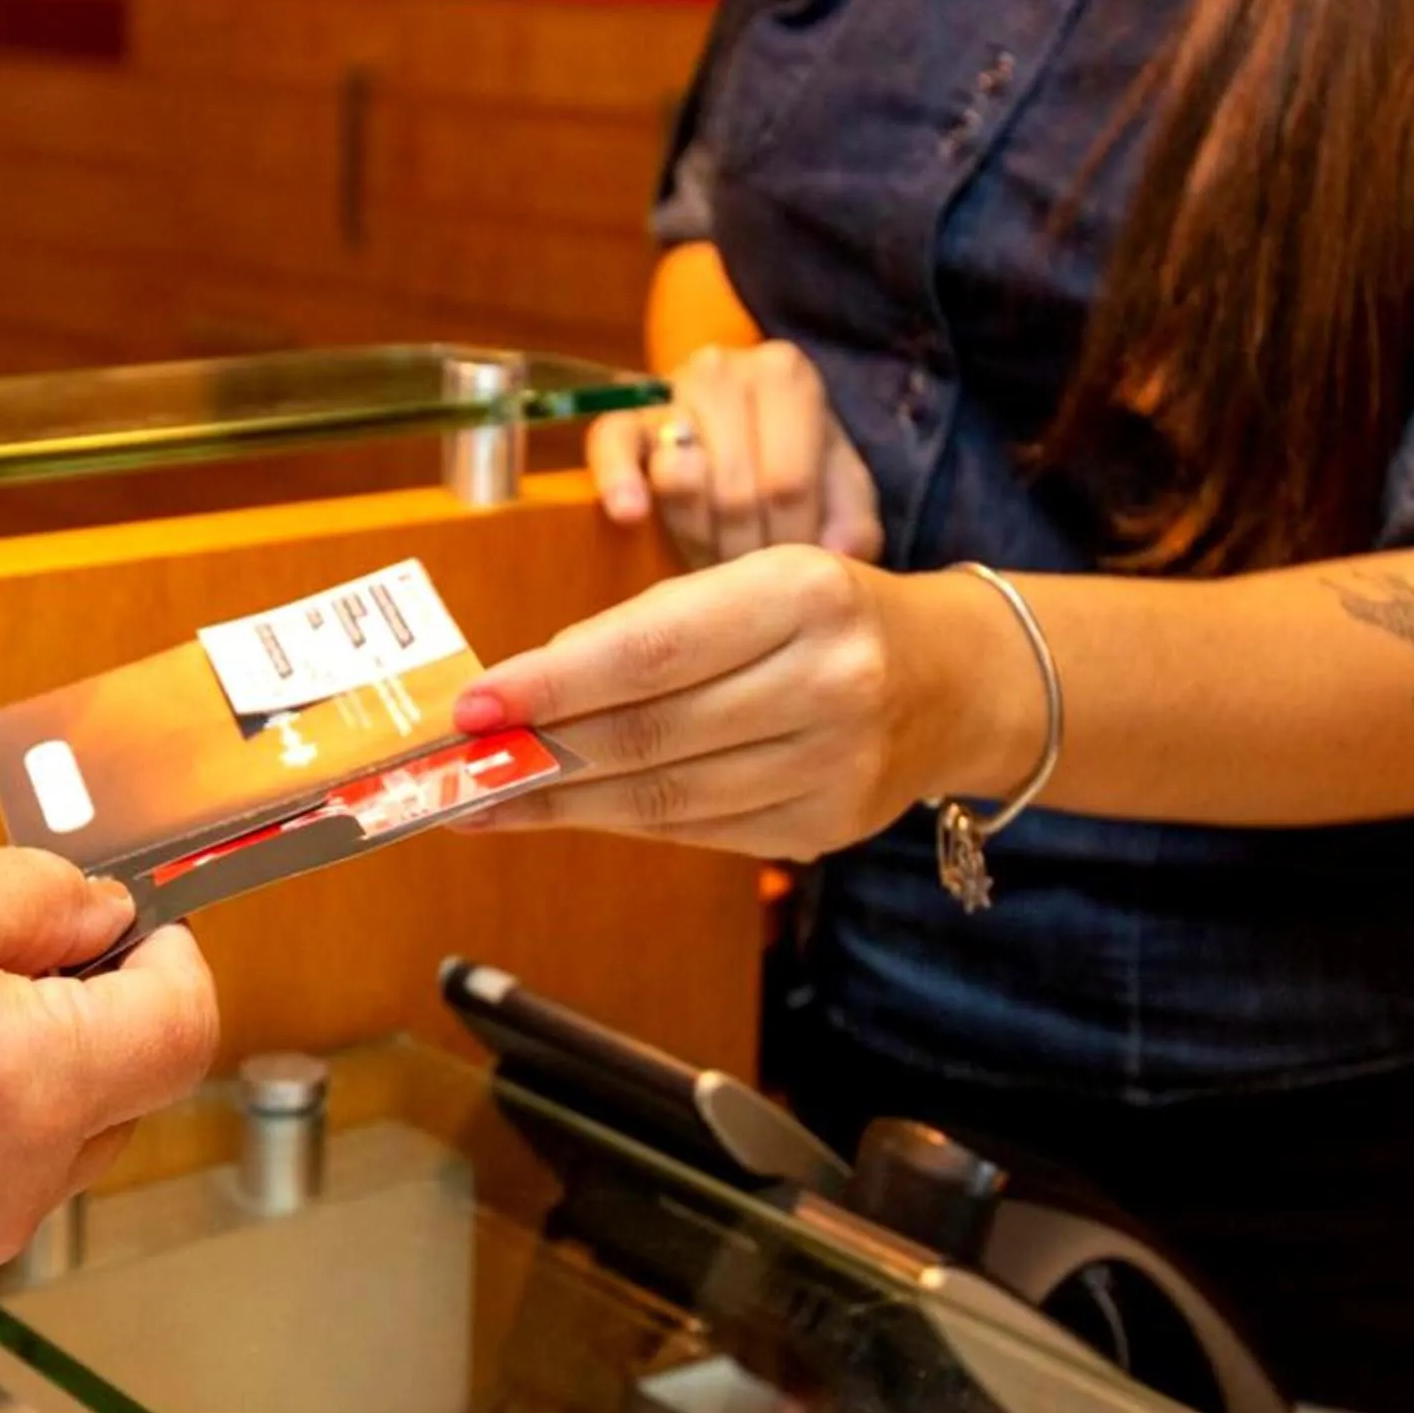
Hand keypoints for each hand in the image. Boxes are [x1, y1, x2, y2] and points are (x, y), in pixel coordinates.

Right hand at [0, 846, 218, 1293]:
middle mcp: (8, 1189)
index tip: (141, 923)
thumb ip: (48, 901)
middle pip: (125, 1099)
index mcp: (37, 1091)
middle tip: (40, 943)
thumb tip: (106, 921)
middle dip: (104, 1017)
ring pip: (50, 1147)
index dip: (173, 960)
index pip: (182, 1030)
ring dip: (37, 1074)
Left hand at [450, 548, 1039, 862]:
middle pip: (651, 733)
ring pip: (665, 799)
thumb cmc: (825, 617)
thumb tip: (526, 689)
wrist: (956, 681)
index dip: (554, 683)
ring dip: (562, 804)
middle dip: (539, 753)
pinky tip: (567, 811)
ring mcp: (834, 767)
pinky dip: (621, 821)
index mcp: (805, 594)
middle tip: (456, 768)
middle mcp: (831, 682)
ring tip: (484, 802)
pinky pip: (696, 831)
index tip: (476, 704)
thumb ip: (651, 628)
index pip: (653, 649)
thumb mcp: (754, 581)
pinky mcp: (823, 829)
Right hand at [586, 342, 882, 568]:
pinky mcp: (620, 421)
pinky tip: (631, 515)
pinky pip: (610, 446)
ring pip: (680, 477)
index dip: (789, 542)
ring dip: (696, 536)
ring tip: (711, 563)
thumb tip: (839, 555)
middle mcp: (723, 368)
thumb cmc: (795, 466)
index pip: (787, 480)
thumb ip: (854, 522)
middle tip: (751, 579)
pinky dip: (619, 482)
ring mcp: (667, 391)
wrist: (739, 434)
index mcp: (786, 374)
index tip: (791, 576)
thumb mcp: (842, 489)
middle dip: (744, 549)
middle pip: (734, 486)